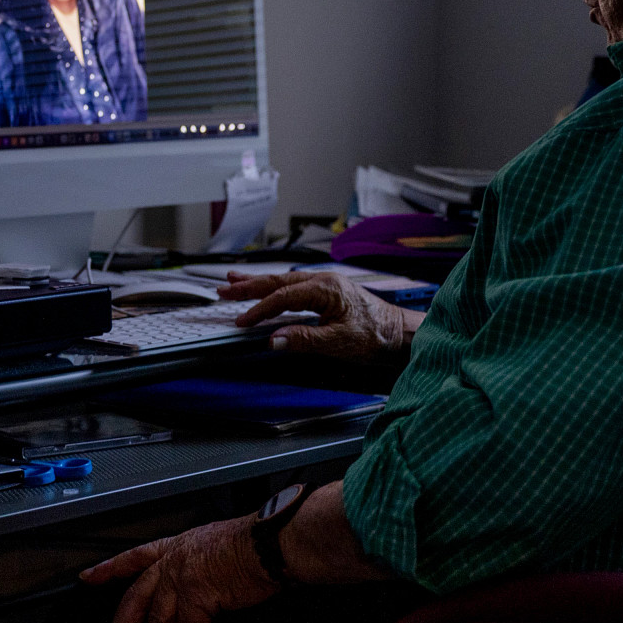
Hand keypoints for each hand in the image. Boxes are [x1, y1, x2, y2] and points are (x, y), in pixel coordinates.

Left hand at [79, 517, 275, 622]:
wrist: (271, 540)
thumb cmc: (257, 541)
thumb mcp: (219, 545)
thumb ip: (203, 566)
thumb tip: (206, 590)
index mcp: (178, 547)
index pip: (135, 557)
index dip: (110, 569)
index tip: (88, 579)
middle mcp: (174, 561)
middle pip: (135, 601)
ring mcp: (182, 578)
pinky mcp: (198, 596)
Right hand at [219, 271, 422, 360]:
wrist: (400, 333)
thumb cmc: (376, 336)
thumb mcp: (340, 342)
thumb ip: (305, 339)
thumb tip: (274, 340)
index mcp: (326, 288)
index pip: (283, 297)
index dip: (260, 310)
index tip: (242, 321)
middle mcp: (324, 281)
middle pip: (278, 282)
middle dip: (249, 286)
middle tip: (223, 290)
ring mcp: (326, 285)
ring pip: (284, 282)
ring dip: (258, 284)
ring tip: (233, 281)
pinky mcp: (328, 293)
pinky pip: (294, 287)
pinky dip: (275, 288)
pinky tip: (265, 288)